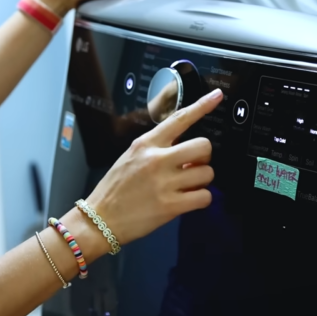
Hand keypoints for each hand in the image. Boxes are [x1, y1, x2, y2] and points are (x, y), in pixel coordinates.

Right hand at [78, 88, 222, 248]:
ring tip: (186, 186)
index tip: (217, 95)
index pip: (179, 119)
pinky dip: (202, 199)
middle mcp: (157, 159)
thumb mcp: (130, 157)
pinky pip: (204, 197)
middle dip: (204, 158)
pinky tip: (189, 200)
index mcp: (146, 144)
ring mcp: (165, 183)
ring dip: (202, 181)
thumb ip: (157, 149)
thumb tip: (185, 152)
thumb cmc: (115, 189)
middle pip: (203, 146)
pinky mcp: (171, 206)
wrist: (99, 220)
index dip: (202, 106)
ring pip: (207, 173)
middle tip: (193, 167)